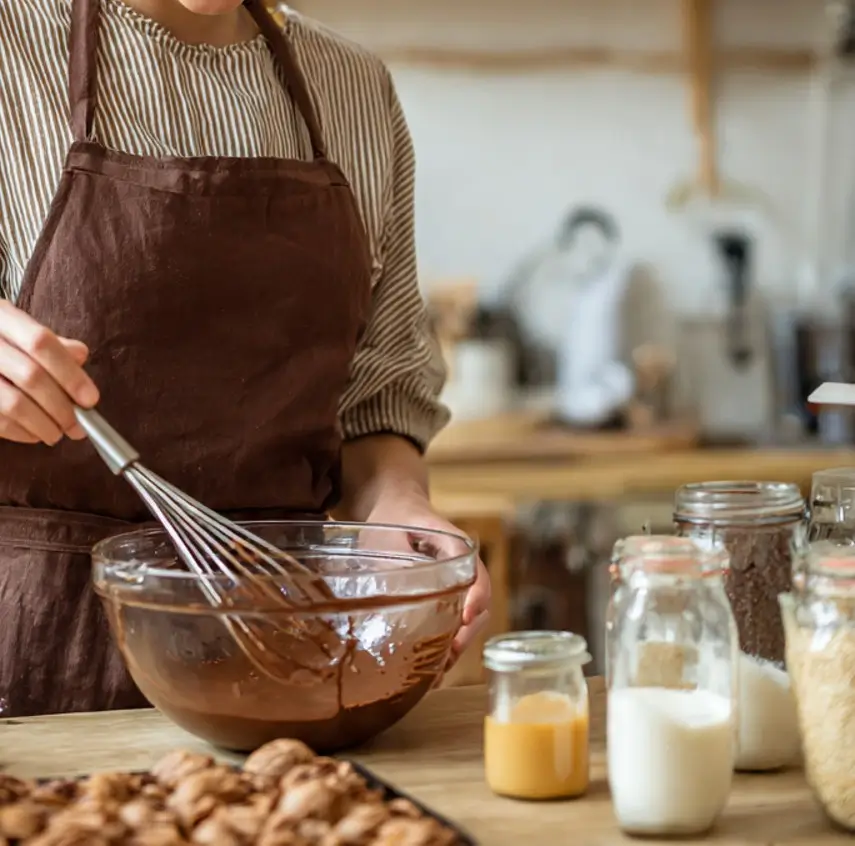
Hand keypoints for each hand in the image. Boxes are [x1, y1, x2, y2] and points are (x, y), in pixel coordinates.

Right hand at [0, 300, 98, 444]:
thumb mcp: (20, 329)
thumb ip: (52, 344)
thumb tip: (79, 356)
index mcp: (2, 318)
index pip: (41, 343)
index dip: (70, 374)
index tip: (91, 399)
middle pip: (31, 377)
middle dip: (62, 407)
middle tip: (78, 426)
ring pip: (14, 404)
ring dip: (44, 425)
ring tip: (58, 433)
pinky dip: (22, 433)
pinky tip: (35, 433)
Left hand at [364, 485, 490, 667]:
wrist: (394, 509)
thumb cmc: (391, 519)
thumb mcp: (386, 533)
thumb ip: (395, 559)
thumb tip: (398, 592)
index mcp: (455, 545)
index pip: (476, 573)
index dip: (476, 596)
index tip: (465, 616)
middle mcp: (463, 567)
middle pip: (479, 602)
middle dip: (468, 631)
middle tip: (449, 655)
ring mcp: (458, 584)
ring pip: (471, 617)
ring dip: (459, 643)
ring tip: (440, 669)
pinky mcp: (448, 597)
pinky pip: (456, 622)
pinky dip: (449, 644)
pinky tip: (434, 667)